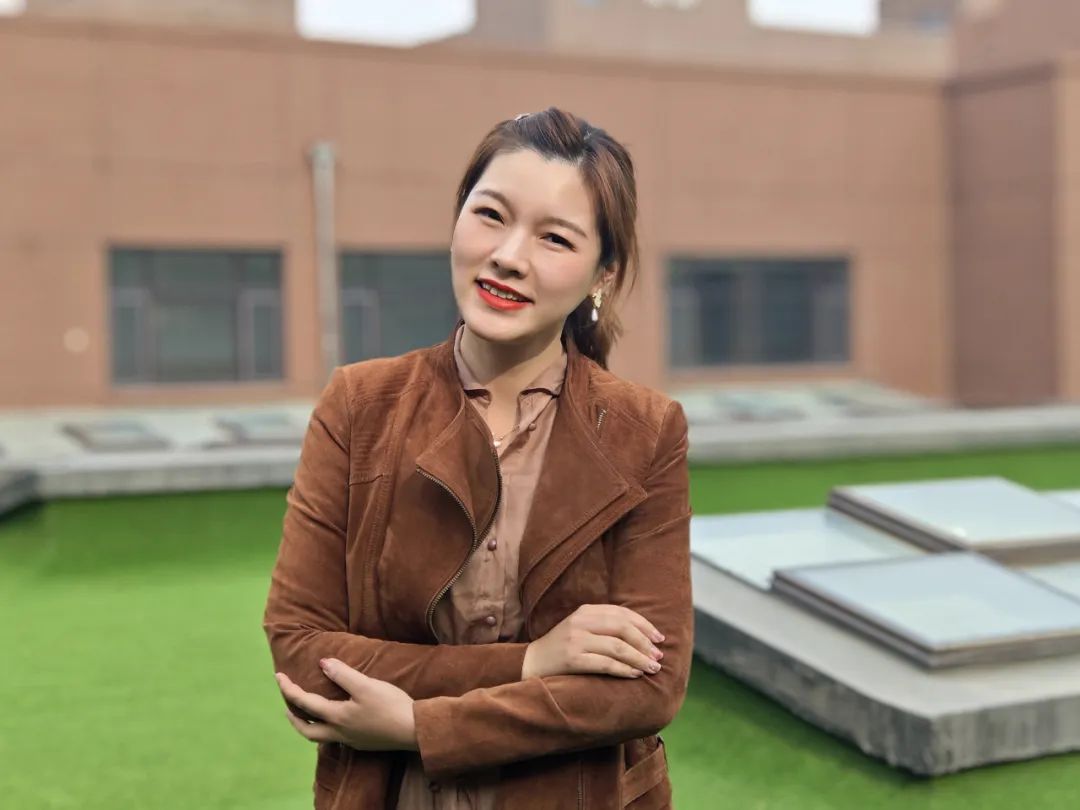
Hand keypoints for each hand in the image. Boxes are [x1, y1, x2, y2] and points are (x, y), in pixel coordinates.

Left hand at [275, 658, 417, 750]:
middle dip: (293, 716)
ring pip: (321, 737)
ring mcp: (352, 740)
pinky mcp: (363, 743)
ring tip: (307, 713)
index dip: (288, 689)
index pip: (305, 703)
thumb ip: (343, 675)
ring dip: (309, 725)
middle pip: (307, 730)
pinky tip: (336, 720)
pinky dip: (328, 728)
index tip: (278, 675)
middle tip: (287, 703)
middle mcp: (340, 732)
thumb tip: (322, 663)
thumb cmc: (391, 706)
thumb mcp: (366, 686)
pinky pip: (337, 737)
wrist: (414, 730)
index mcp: (338, 717)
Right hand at [522, 604, 664, 679]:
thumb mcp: (582, 629)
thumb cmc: (563, 648)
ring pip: (617, 647)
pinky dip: (624, 669)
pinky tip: (635, 674)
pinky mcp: (572, 659)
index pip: (621, 613)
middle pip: (622, 628)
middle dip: (645, 643)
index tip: (660, 638)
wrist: (532, 663)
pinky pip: (605, 664)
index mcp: (585, 611)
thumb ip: (605, 626)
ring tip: (652, 668)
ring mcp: (575, 640)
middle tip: (658, 656)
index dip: (644, 625)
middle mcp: (581, 622)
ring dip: (639, 658)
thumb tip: (644, 636)